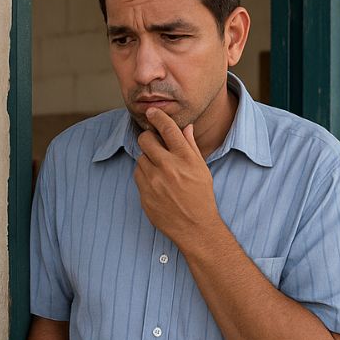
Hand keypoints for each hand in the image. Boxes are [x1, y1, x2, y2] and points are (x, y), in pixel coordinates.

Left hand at [133, 108, 221, 247]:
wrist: (195, 227)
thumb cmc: (201, 197)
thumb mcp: (201, 169)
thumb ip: (191, 147)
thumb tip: (186, 127)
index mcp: (185, 159)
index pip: (167, 129)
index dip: (157, 117)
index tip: (151, 112)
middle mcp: (168, 168)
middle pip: (146, 140)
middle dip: (148, 138)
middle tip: (154, 144)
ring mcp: (154, 182)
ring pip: (140, 158)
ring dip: (147, 160)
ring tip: (160, 170)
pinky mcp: (144, 195)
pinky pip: (137, 176)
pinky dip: (144, 175)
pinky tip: (156, 183)